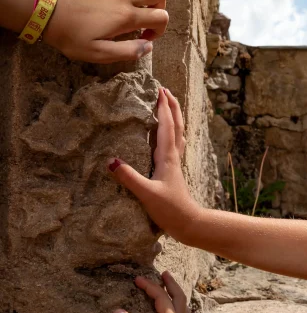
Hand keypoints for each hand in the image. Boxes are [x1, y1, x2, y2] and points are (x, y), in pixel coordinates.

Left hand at [44, 0, 167, 62]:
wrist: (48, 16)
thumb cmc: (73, 38)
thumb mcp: (101, 54)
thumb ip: (128, 52)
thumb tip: (148, 46)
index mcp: (126, 17)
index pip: (160, 18)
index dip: (159, 30)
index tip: (145, 37)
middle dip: (160, 7)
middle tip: (147, 17)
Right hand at [108, 88, 201, 243]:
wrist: (188, 222)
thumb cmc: (170, 209)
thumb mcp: (147, 194)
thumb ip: (129, 178)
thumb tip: (111, 161)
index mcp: (167, 157)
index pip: (166, 126)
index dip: (163, 107)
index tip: (160, 90)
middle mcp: (173, 155)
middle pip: (177, 125)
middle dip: (172, 106)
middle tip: (166, 90)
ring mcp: (175, 162)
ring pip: (178, 132)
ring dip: (174, 116)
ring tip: (169, 105)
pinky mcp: (174, 169)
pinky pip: (175, 143)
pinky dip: (173, 131)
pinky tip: (169, 134)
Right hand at [112, 271, 190, 312]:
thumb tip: (116, 311)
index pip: (160, 295)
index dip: (149, 285)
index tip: (138, 279)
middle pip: (179, 296)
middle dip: (171, 283)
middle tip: (165, 273)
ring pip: (185, 307)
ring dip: (178, 296)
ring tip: (172, 290)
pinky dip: (181, 309)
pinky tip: (177, 312)